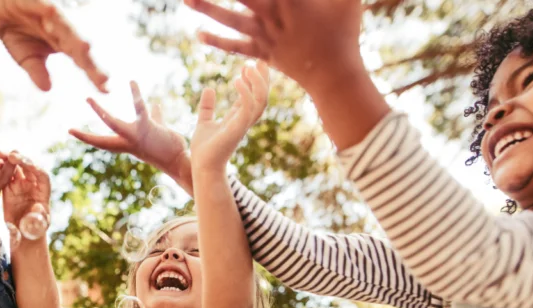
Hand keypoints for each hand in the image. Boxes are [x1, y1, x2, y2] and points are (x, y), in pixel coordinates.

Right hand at [0, 0, 107, 91]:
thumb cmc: (17, 31)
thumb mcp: (25, 56)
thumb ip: (37, 70)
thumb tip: (47, 89)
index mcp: (65, 44)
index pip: (83, 61)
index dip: (95, 74)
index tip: (105, 90)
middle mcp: (64, 29)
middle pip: (81, 45)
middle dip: (92, 61)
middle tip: (104, 78)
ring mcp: (53, 14)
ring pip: (67, 26)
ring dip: (76, 36)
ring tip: (86, 49)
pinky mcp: (38, 0)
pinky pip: (48, 8)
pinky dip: (51, 14)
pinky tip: (54, 23)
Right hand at [0, 151, 50, 227]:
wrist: (23, 235)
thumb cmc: (34, 231)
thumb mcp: (38, 226)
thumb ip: (39, 217)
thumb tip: (38, 207)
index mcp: (43, 191)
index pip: (41, 175)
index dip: (34, 167)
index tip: (25, 163)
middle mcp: (33, 184)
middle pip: (28, 167)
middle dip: (20, 159)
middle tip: (9, 155)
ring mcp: (21, 184)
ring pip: (15, 167)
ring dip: (7, 159)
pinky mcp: (9, 187)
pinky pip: (5, 175)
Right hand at [69, 82, 192, 192]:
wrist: (180, 160)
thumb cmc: (170, 146)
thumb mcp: (158, 129)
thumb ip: (155, 117)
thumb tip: (155, 106)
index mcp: (127, 144)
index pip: (103, 142)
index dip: (86, 137)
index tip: (71, 130)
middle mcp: (127, 143)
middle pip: (101, 141)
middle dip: (85, 136)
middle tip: (68, 130)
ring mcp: (135, 137)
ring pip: (113, 124)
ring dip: (99, 112)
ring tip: (87, 100)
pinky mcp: (147, 128)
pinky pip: (139, 108)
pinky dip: (135, 94)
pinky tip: (131, 82)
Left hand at [185, 0, 363, 94]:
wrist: (334, 75)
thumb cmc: (345, 32)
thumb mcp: (347, 0)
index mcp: (292, 1)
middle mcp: (274, 17)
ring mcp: (265, 37)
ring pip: (231, 20)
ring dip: (207, 9)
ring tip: (186, 0)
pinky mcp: (262, 54)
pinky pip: (235, 48)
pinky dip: (216, 42)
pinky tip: (198, 34)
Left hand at [190, 63, 269, 171]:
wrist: (202, 167)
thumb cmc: (204, 150)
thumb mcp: (204, 122)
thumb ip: (207, 107)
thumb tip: (208, 89)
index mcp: (238, 118)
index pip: (252, 96)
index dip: (253, 80)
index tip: (248, 65)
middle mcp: (244, 121)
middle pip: (263, 96)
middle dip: (263, 78)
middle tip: (259, 60)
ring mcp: (243, 125)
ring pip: (261, 101)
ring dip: (258, 83)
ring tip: (249, 67)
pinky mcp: (237, 129)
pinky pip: (248, 108)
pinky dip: (246, 93)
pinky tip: (237, 79)